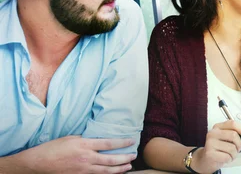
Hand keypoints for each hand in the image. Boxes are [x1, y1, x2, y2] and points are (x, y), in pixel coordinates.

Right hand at [21, 135, 135, 172]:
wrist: (38, 163)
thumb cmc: (54, 148)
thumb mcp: (72, 138)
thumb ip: (86, 139)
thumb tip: (98, 139)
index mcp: (85, 145)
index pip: (109, 143)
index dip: (122, 143)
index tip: (132, 141)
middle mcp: (86, 158)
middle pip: (111, 159)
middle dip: (125, 158)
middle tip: (134, 156)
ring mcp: (83, 170)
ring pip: (106, 171)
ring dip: (119, 169)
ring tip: (128, 166)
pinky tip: (113, 173)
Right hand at [192, 120, 240, 173]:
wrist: (204, 160)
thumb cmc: (218, 149)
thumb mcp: (226, 138)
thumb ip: (236, 134)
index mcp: (217, 127)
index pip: (232, 123)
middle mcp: (213, 133)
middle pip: (233, 135)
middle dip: (239, 144)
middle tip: (237, 149)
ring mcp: (210, 143)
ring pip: (232, 148)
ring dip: (234, 154)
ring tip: (229, 155)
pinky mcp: (210, 153)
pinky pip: (227, 156)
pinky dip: (229, 159)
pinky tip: (224, 158)